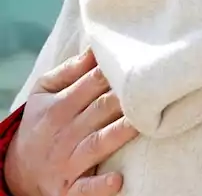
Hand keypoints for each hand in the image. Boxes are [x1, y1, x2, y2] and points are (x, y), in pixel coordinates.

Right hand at [4, 50, 138, 195]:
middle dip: (127, 97)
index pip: (94, 82)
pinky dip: (100, 185)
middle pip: (102, 108)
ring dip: (121, 132)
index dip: (119, 71)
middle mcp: (65, 132)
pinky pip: (86, 188)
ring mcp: (68, 161)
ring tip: (144, 122)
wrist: (16, 173)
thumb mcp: (43, 95)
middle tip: (157, 85)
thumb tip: (96, 48)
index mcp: (59, 105)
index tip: (145, 60)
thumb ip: (69, 71)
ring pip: (99, 143)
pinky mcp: (69, 188)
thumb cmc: (41, 124)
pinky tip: (117, 180)